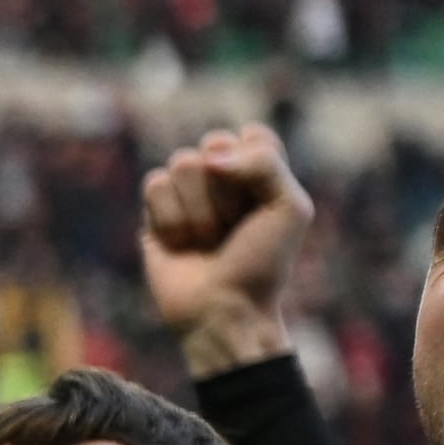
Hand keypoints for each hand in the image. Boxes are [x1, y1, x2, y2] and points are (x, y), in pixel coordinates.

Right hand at [138, 124, 308, 375]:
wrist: (223, 310)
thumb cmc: (262, 263)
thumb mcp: (289, 207)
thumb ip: (264, 163)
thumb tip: (209, 157)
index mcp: (259, 169)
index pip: (251, 134)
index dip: (254, 167)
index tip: (262, 205)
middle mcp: (221, 175)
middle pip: (213, 144)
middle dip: (226, 192)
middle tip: (233, 228)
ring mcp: (186, 192)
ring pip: (181, 163)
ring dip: (199, 211)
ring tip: (207, 241)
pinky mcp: (154, 211)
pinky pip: (154, 185)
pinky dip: (171, 219)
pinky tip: (181, 244)